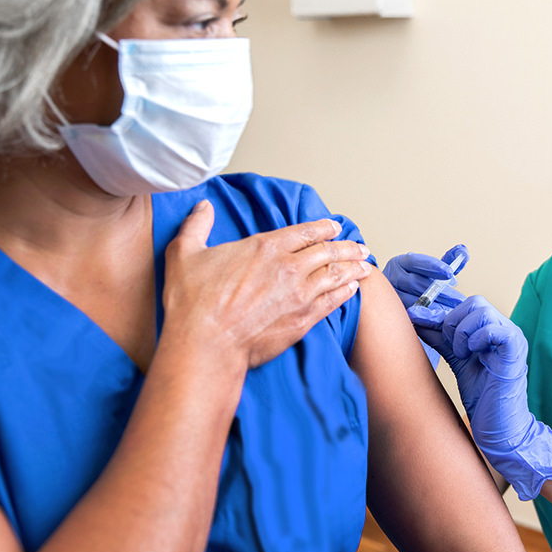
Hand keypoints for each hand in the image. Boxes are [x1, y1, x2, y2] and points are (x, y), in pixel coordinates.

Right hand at [162, 200, 372, 369]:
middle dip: (347, 247)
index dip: (323, 228)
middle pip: (328, 252)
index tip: (335, 227)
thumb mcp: (185, 254)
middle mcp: (288, 267)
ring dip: (353, 268)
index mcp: (265, 247)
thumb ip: (197, 226)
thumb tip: (202, 206)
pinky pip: (332, 301)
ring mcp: (299, 294)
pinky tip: (353, 289)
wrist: (206, 345)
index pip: (304, 232)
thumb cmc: (192, 303)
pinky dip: (346, 292)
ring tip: (366, 265)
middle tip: (361, 247)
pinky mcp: (303, 319)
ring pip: (335, 275)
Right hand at [383, 244, 467, 366]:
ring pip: (412, 301)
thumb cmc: (420, 284)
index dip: (434, 266)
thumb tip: (463, 250)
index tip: (450, 273)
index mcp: (401, 263)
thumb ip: (448, 261)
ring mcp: (389, 296)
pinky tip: (440, 322)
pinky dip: (426, 318)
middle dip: (440, 292)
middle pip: (415, 283)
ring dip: (435, 307)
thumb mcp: (433, 271)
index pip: (416, 261)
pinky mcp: (391, 314)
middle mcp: (391, 277)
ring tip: (453, 312)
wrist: (398, 303)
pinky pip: (409, 317)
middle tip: (459, 300)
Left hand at [435, 296, 551, 499]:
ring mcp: (512, 338)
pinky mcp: (515, 351)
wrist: (499, 427)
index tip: (416, 320)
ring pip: (482, 311)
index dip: (440, 313)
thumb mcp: (456, 359)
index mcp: (492, 329)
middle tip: (451, 348)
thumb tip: (416, 317)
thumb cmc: (482, 396)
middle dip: (452, 322)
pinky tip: (471, 355)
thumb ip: (441, 338)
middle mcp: (505, 329)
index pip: (466, 305)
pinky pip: (495, 329)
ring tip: (462, 355)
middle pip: (474, 302)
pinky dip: (476, 339)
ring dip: (462, 332)